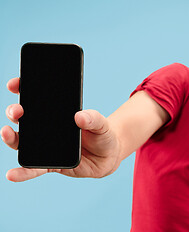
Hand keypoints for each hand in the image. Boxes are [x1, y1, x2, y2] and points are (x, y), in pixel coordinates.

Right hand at [1, 78, 120, 181]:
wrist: (109, 156)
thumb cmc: (103, 134)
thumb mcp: (102, 124)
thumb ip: (94, 118)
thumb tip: (79, 116)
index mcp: (57, 114)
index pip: (36, 99)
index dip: (23, 89)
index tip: (16, 84)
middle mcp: (46, 129)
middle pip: (24, 118)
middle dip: (15, 112)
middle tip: (17, 111)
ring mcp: (46, 147)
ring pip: (23, 142)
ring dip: (12, 138)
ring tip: (6, 133)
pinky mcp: (50, 165)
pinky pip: (34, 169)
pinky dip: (23, 172)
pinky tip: (12, 174)